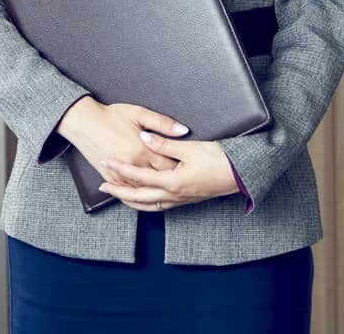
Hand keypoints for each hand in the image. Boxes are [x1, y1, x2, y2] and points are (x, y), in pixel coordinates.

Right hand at [58, 96, 187, 186]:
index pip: (169, 165)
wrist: (84, 121)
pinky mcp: (109, 177)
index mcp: (143, 150)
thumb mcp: (139, 113)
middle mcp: (133, 165)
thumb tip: (183, 130)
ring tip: (170, 190)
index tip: (192, 167)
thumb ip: (163, 123)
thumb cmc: (111, 115)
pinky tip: (146, 196)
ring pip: (143, 189)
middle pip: (159, 179)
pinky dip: (137, 196)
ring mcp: (120, 173)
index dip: (181, 167)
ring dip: (156, 190)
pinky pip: (126, 192)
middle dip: (172, 180)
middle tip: (185, 179)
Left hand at [97, 131, 239, 211]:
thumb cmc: (219, 160)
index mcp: (172, 182)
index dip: (120, 169)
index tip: (106, 161)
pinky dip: (145, 203)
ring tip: (117, 194)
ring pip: (147, 205)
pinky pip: (158, 206)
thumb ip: (165, 144)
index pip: (139, 176)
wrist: (241, 175)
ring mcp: (180, 200)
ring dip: (130, 200)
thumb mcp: (191, 148)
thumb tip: (144, 137)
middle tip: (103, 186)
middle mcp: (173, 195)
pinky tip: (142, 198)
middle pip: (138, 197)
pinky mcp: (185, 200)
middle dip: (118, 192)